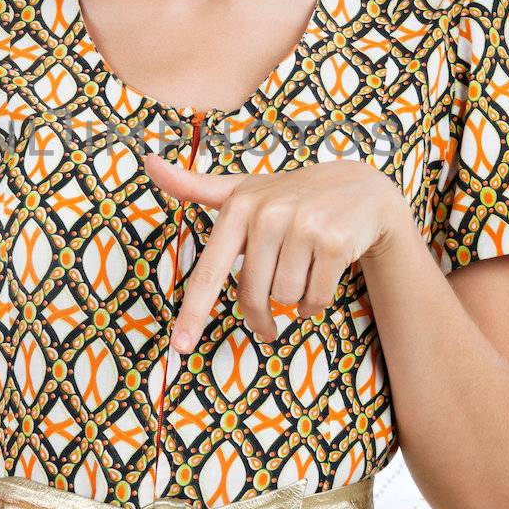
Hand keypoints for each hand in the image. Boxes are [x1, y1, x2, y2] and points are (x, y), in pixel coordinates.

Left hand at [143, 150, 408, 352]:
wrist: (360, 189)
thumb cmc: (289, 197)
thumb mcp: (243, 190)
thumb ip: (194, 186)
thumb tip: (148, 162)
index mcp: (238, 206)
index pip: (209, 271)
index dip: (193, 312)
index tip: (179, 346)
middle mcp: (269, 213)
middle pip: (252, 295)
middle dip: (261, 314)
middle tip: (268, 321)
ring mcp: (304, 226)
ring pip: (285, 298)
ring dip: (294, 299)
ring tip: (304, 272)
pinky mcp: (334, 242)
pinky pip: (314, 299)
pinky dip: (316, 302)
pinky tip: (323, 275)